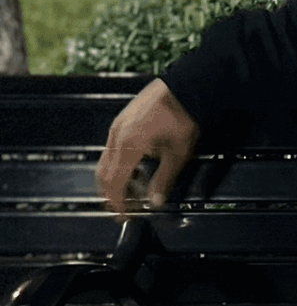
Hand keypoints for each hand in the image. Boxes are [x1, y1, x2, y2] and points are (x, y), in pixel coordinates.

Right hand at [95, 78, 200, 220]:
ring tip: (133, 192)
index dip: (118, 202)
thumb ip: (164, 180)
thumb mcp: (177, 155)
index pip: (115, 183)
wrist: (183, 89)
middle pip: (104, 173)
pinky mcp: (122, 121)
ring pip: (106, 161)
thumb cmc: (182, 117)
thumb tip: (156, 201)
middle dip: (111, 194)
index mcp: (128, 147)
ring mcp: (117, 127)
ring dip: (115, 179)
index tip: (124, 216)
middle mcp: (117, 136)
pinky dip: (119, 164)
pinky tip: (136, 169)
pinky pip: (112, 148)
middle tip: (122, 209)